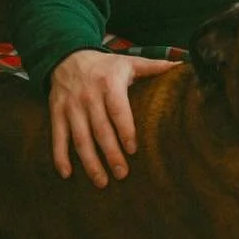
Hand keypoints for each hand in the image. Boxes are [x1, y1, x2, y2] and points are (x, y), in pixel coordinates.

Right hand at [49, 49, 181, 187]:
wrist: (68, 56)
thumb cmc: (105, 65)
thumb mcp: (128, 61)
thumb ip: (154, 66)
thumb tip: (182, 66)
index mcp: (109, 83)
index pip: (118, 110)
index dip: (125, 130)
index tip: (133, 150)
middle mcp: (89, 96)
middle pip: (100, 129)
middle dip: (111, 153)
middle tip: (122, 174)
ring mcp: (71, 106)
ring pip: (80, 138)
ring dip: (90, 162)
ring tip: (102, 181)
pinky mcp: (56, 112)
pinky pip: (57, 137)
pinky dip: (60, 156)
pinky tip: (67, 174)